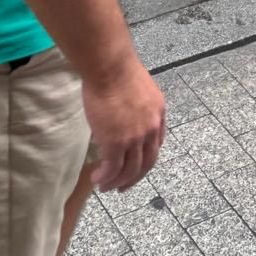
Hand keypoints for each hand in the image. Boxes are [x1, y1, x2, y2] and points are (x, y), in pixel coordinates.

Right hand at [82, 57, 166, 192]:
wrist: (110, 67)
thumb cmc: (119, 70)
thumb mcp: (141, 88)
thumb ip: (138, 105)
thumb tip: (126, 113)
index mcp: (159, 114)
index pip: (156, 144)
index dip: (145, 158)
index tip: (134, 165)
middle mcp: (151, 129)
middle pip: (146, 163)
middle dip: (134, 178)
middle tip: (123, 186)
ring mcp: (134, 138)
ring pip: (129, 170)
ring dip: (117, 182)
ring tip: (105, 187)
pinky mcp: (115, 143)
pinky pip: (112, 168)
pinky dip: (105, 178)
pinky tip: (96, 179)